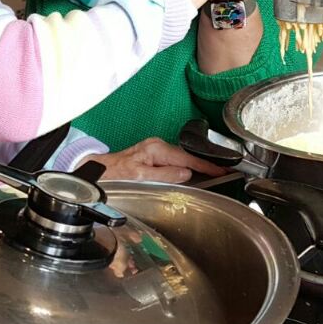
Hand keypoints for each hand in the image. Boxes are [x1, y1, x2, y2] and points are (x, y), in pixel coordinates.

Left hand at [87, 137, 225, 183]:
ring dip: (197, 167)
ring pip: (182, 159)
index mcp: (156, 149)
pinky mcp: (154, 156)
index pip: (187, 158)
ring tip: (214, 173)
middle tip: (224, 172)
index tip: (221, 170)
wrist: (98, 174)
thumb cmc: (115, 175)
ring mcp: (156, 150)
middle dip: (205, 165)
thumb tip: (186, 173)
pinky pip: (176, 162)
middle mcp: (157, 146)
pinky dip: (187, 167)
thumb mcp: (140, 176)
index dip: (206, 166)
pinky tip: (195, 173)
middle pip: (188, 157)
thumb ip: (165, 175)